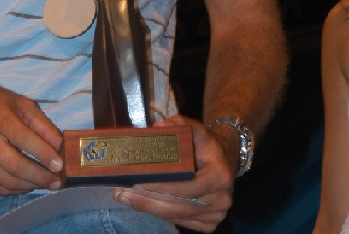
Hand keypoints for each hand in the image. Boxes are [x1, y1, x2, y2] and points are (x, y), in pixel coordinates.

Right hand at [0, 76, 64, 195]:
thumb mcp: (19, 101)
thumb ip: (41, 123)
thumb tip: (60, 145)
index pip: (23, 138)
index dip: (43, 154)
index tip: (60, 165)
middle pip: (13, 165)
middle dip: (38, 176)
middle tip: (56, 181)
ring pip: (4, 180)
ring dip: (29, 186)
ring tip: (46, 184)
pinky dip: (14, 189)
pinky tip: (27, 184)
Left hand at [113, 115, 233, 232]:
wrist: (225, 161)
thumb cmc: (207, 146)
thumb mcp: (198, 130)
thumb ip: (181, 124)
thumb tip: (158, 127)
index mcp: (219, 176)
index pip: (187, 188)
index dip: (162, 188)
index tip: (138, 184)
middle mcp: (221, 199)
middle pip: (179, 207)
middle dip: (149, 202)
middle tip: (123, 194)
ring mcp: (216, 215)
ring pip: (177, 216)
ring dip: (150, 209)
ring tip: (126, 198)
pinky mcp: (209, 223)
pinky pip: (181, 222)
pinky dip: (161, 214)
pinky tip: (143, 204)